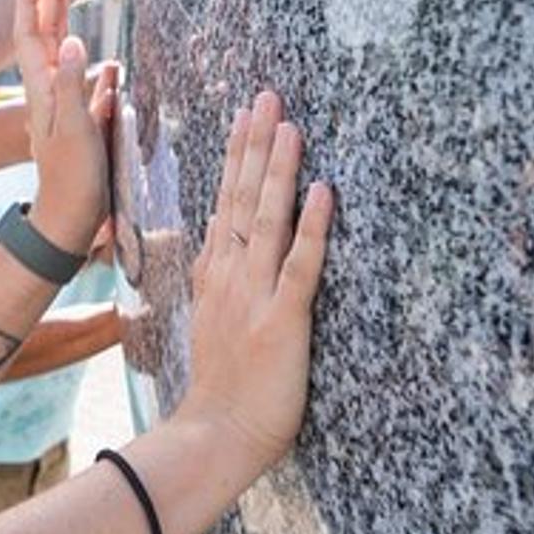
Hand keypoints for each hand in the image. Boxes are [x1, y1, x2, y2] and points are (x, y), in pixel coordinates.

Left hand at [16, 0, 116, 252]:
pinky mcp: (80, 123)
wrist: (68, 221)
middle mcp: (50, 93)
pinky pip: (86, 85)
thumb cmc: (71, 179)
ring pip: (63, 56)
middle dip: (49, 0)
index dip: (34, 1)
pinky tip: (107, 64)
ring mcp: (64, 107)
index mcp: (43, 89)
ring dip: (65, 24)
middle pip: (46, 36)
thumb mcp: (74, 129)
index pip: (32, 34)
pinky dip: (93, 67)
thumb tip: (76, 41)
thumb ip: (73, 85)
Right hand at [176, 91, 334, 474]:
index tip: (244, 117)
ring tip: (290, 125)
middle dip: (254, 145)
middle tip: (267, 97)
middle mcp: (230, 276)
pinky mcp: (281, 321)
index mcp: (215, 275)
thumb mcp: (211, 324)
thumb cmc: (222, 391)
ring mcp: (253, 296)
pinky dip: (311, 227)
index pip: (224, 203)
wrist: (215, 436)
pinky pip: (299, 266)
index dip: (235, 157)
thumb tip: (224, 246)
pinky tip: (323, 191)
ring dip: (277, 170)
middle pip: (241, 198)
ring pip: (265, 220)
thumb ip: (219, 283)